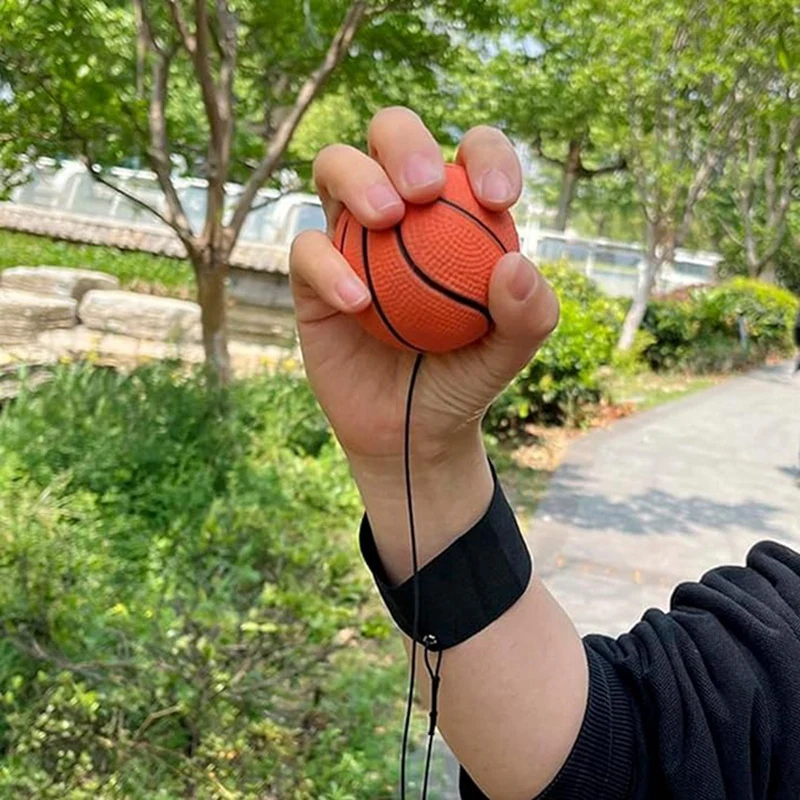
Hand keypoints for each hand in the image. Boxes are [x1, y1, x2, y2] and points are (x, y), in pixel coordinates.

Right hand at [290, 107, 558, 471]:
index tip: (501, 198)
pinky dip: (329, 266)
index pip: (470, 155)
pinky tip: (358, 300)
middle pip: (389, 134)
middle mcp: (398, 209)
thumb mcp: (508, 355)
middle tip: (425, 190)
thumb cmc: (462, 380)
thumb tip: (516, 265)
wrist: (411, 431)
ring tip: (386, 220)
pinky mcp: (310, 274)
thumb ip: (529, 316)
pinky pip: (308, 250)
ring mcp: (349, 235)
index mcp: (454, 211)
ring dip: (359, 178)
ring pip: (335, 168)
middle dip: (405, 141)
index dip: (487, 154)